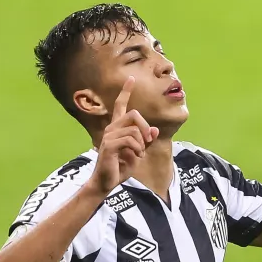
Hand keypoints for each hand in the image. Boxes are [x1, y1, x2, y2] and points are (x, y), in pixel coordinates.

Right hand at [89, 76, 159, 194]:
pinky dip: (138, 149)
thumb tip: (154, 130)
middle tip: (147, 142)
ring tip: (139, 154)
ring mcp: (109, 136)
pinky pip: (130, 140)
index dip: (125, 92)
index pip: (120, 105)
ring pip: (134, 129)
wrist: (107, 182)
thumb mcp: (138, 152)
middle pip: (133, 114)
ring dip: (142, 143)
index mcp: (117, 128)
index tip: (130, 79)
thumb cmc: (121, 167)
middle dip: (145, 127)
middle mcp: (111, 128)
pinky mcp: (109, 146)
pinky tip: (136, 157)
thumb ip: (146, 141)